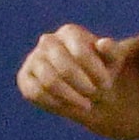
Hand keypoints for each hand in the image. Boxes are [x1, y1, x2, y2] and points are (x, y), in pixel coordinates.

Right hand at [16, 23, 132, 123]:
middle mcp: (47, 41)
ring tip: (87, 105)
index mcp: (69, 32)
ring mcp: (33, 59)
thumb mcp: (113, 60)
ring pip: (49, 81)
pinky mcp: (24, 77)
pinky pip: (35, 93)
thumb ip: (112, 51)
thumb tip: (103, 43)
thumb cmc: (101, 68)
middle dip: (82, 86)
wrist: (85, 84)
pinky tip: (70, 107)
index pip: (80, 52)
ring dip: (70, 97)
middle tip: (95, 96)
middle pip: (63, 67)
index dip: (95, 72)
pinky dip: (55, 103)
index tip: (107, 85)